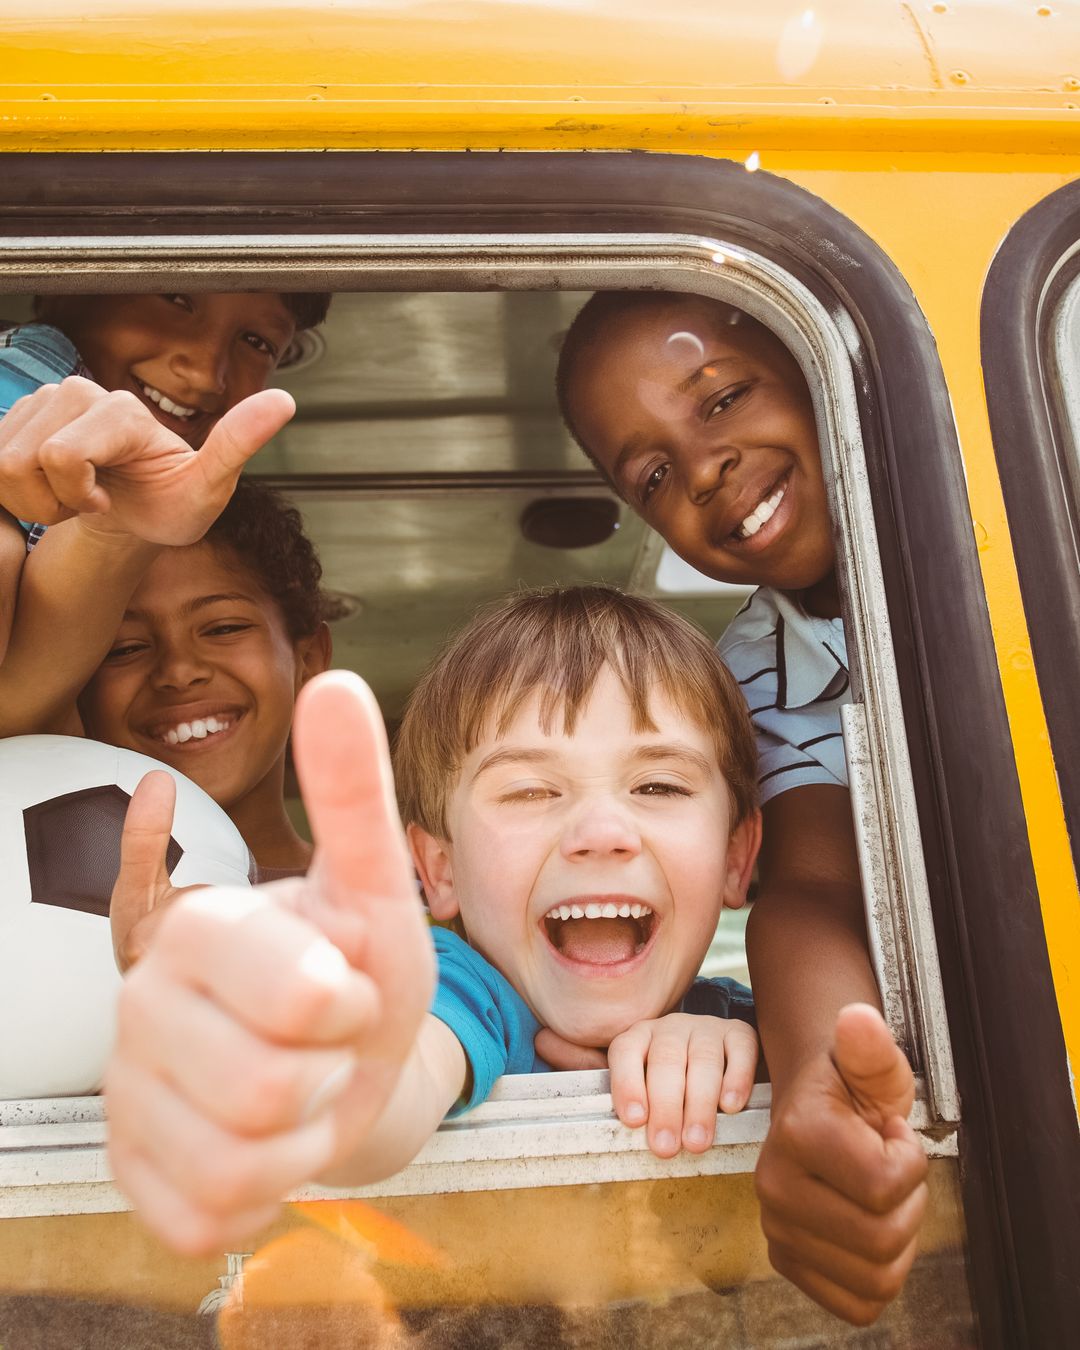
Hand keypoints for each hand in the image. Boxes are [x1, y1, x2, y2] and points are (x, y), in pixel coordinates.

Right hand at [0, 376, 292, 539]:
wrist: (136, 516)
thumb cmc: (171, 506)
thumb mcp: (210, 487)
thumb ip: (239, 442)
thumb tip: (285, 400)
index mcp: (122, 409)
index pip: (62, 456)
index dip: (78, 496)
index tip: (107, 503)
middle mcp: (78, 392)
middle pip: (25, 460)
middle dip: (55, 502)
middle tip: (92, 504)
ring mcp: (40, 402)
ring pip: (1, 464)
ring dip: (35, 500)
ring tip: (74, 498)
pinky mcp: (13, 417)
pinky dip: (15, 493)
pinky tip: (52, 490)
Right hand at [105, 671, 435, 1254]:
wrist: (343, 1063)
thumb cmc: (361, 970)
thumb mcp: (373, 887)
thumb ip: (351, 792)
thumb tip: (335, 681)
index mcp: (195, 927)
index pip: (300, 998)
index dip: (349, 1007)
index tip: (345, 988)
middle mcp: (139, 1005)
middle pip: (265, 1092)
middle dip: (330, 1077)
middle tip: (324, 1049)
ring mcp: (127, 1094)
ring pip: (237, 1165)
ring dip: (305, 1140)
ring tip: (302, 1095)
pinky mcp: (134, 1173)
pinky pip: (209, 1218)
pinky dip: (266, 1197)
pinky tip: (268, 1148)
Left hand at [536, 1014, 757, 1157]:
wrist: (716, 1054)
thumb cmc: (662, 1075)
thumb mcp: (627, 1073)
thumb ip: (587, 1066)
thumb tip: (541, 1040)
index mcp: (638, 1035)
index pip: (626, 1050)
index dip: (627, 1084)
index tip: (632, 1121)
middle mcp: (671, 1027)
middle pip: (667, 1060)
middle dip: (666, 1106)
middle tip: (666, 1148)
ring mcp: (707, 1029)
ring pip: (703, 1059)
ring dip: (700, 1103)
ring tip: (698, 1142)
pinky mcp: (741, 1034)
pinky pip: (740, 1049)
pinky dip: (737, 1077)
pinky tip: (732, 1106)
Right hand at [754, 1004, 928, 1325]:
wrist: (813, 1108)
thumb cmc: (849, 1087)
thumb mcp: (870, 1063)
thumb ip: (871, 1046)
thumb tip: (858, 1019)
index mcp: (798, 1135)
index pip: (885, 1185)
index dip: (909, 1161)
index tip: (891, 1133)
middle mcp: (775, 1186)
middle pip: (882, 1239)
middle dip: (907, 1204)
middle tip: (888, 1167)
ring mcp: (778, 1228)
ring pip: (876, 1278)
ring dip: (895, 1238)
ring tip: (878, 1196)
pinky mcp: (787, 1260)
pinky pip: (858, 1304)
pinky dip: (877, 1275)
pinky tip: (866, 1227)